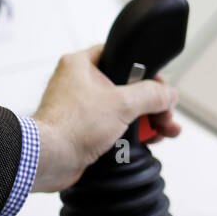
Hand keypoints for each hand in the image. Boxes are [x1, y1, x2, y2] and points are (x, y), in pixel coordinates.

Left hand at [31, 45, 180, 192]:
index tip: (159, 86)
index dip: (145, 70)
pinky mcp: (84, 129)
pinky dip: (132, 134)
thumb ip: (151, 95)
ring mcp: (82, 107)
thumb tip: (168, 94)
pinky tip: (149, 140)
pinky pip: (115, 126)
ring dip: (147, 120)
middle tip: (166, 114)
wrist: (48, 160)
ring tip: (165, 131)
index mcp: (81, 65)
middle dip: (152, 104)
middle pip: (128, 87)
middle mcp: (79, 83)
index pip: (121, 56)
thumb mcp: (122, 104)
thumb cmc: (70, 127)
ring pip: (124, 109)